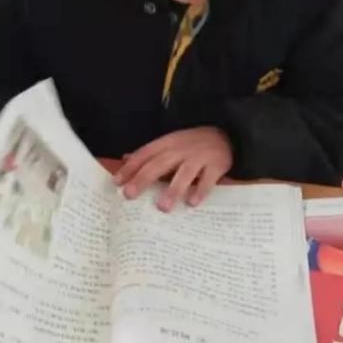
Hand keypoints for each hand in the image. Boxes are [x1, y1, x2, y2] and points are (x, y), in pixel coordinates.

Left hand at [114, 127, 232, 211]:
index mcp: (167, 143)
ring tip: (162, 207)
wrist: (226, 135)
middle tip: (129, 195)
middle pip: (160, 163)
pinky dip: (200, 191)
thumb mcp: (170, 143)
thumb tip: (125, 159)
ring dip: (172, 190)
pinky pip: (208, 179)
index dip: (130, 168)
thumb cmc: (191, 144)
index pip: (145, 154)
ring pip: (184, 173)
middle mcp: (181, 149)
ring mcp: (199, 157)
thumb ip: (149, 153)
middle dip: (143, 179)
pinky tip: (192, 203)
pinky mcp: (217, 165)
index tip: (116, 182)